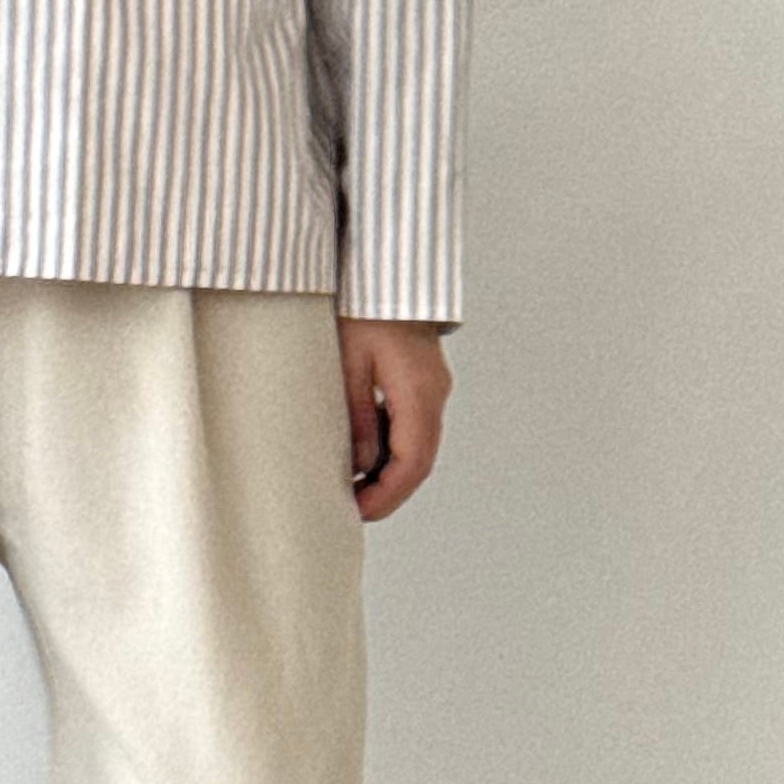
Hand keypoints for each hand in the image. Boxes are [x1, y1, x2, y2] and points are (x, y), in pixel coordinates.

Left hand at [336, 317, 450, 518]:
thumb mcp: (348, 361)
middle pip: (420, 460)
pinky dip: (392, 449)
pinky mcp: (422, 382)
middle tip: (353, 509)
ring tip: (352, 486)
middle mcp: (434, 394)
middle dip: (389, 491)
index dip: (388, 495)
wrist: (388, 271)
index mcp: (419, 391)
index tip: (359, 512)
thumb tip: (360, 464)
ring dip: (390, 471)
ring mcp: (432, 388)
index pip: (412, 462)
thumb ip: (356, 416)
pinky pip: (413, 427)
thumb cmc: (364, 307)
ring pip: (418, 446)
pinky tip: (363, 454)